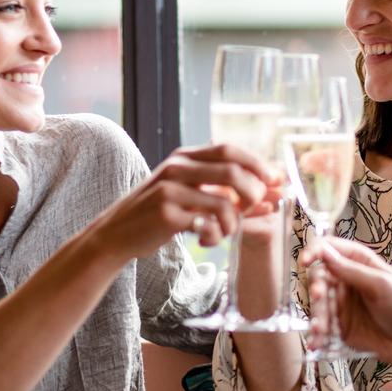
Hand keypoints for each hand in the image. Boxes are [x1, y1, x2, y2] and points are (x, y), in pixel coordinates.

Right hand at [88, 143, 283, 262]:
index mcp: (184, 157)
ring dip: (234, 222)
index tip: (276, 181)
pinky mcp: (165, 214)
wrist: (115, 234)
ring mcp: (169, 190)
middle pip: (233, 172)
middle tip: (253, 210)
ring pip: (224, 202)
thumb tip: (274, 194)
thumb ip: (226, 191)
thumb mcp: (189, 193)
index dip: (257, 164)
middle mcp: (176, 168)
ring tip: (224, 232)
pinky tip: (206, 240)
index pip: (229, 150)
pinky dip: (216, 236)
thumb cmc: (158, 213)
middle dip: (253, 193)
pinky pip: (208, 224)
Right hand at [304, 237, 391, 373]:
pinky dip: (316, 334)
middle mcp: (348, 281)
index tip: (305, 261)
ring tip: (319, 329)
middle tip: (318, 296)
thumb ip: (352, 270)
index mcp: (360, 263)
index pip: (331, 249)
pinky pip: (322, 326)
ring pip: (318, 304)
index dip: (316, 251)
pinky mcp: (340, 326)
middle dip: (316, 287)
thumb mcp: (382, 285)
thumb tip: (325, 252)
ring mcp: (342, 304)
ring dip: (316, 314)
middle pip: (320, 277)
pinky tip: (316, 342)